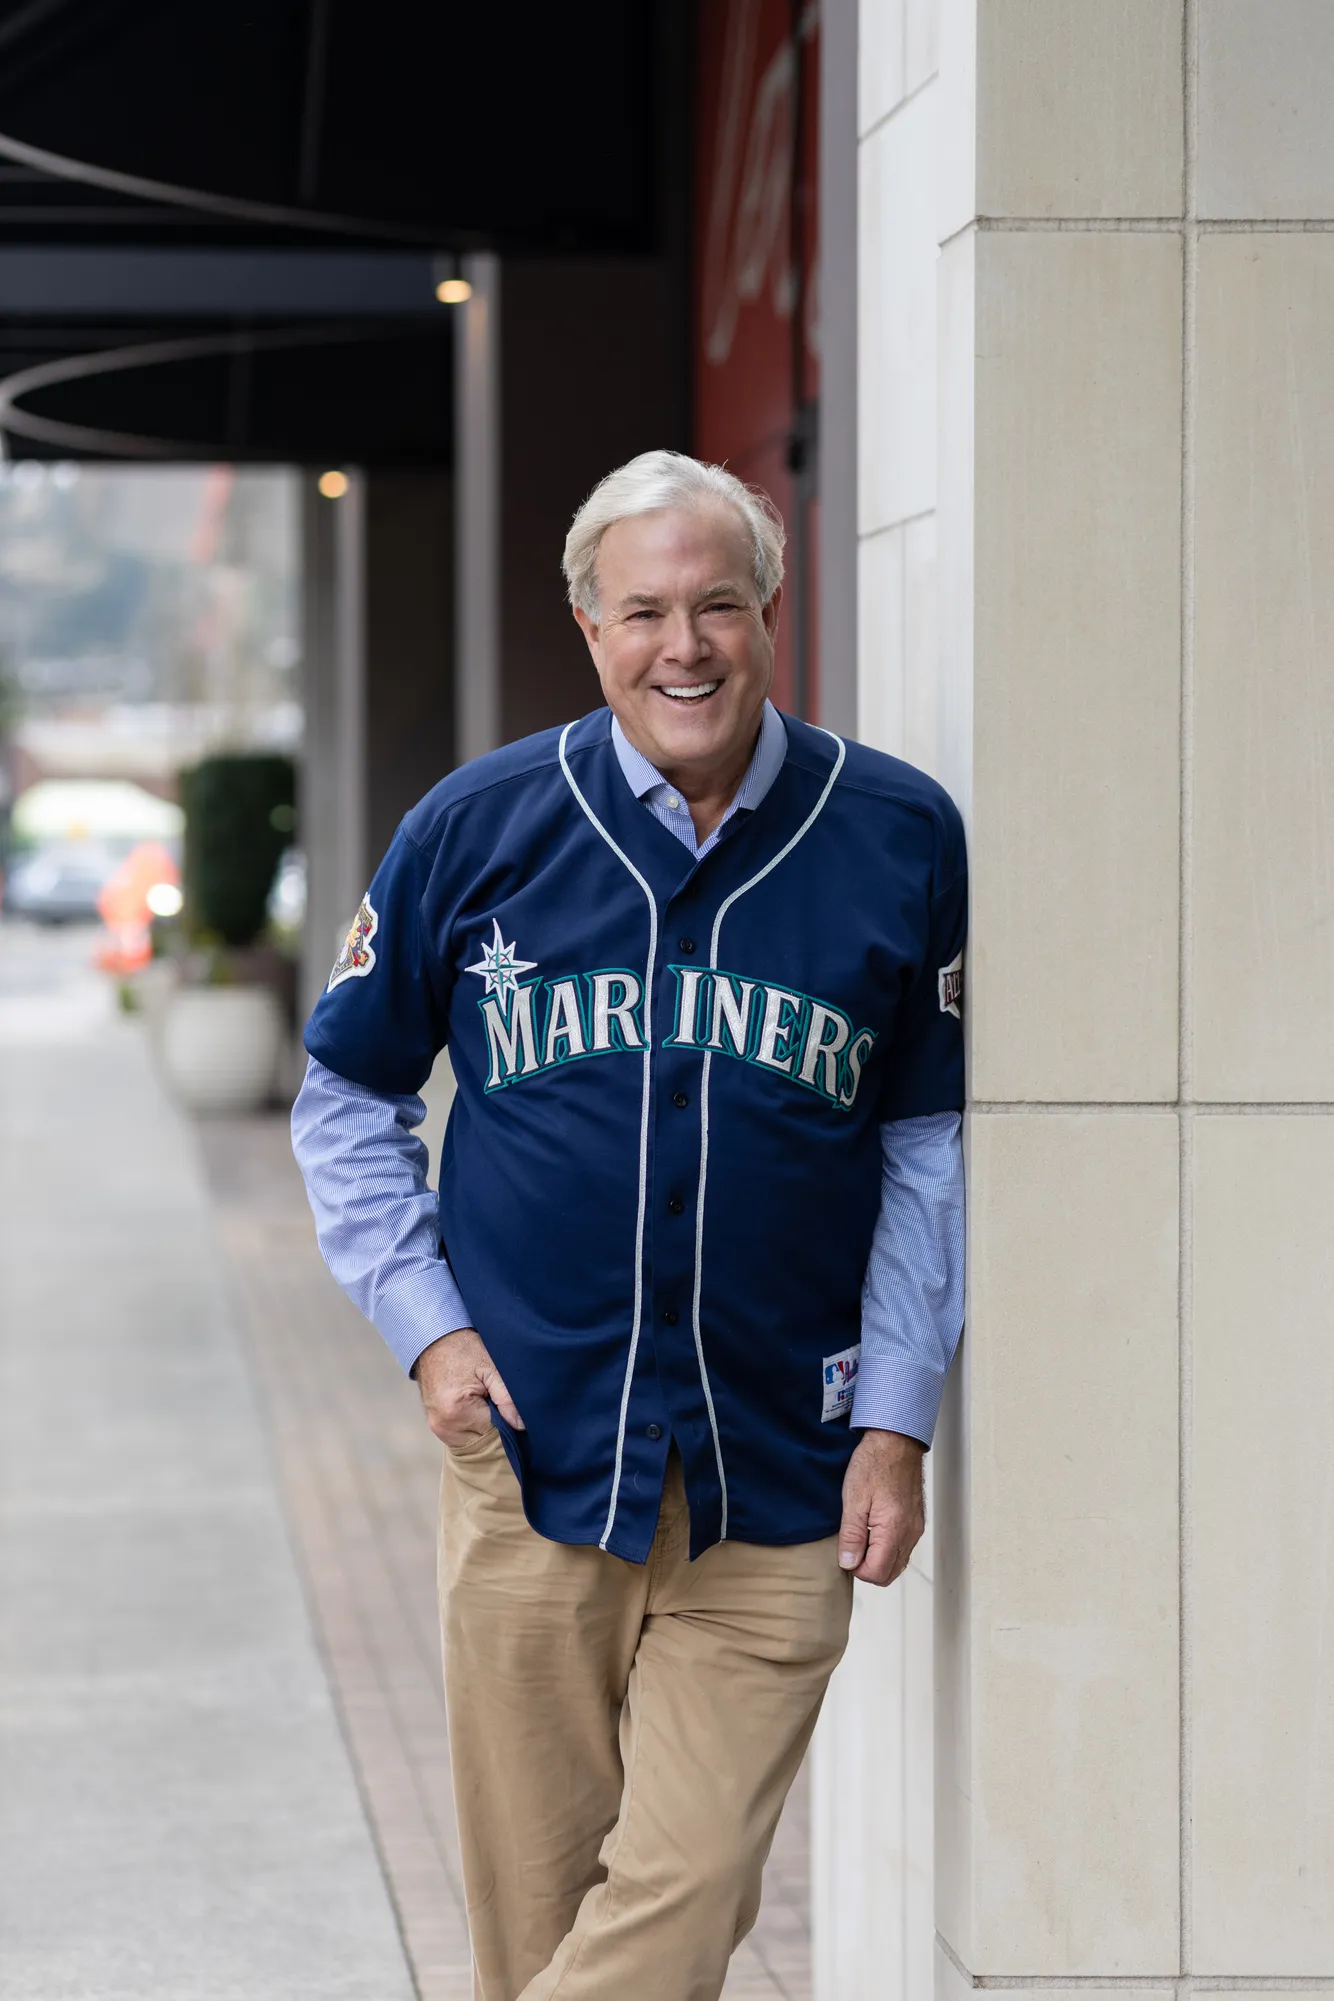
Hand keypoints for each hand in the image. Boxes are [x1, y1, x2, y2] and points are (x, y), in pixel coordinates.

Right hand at [414, 1327, 523, 1448]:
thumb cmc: (463, 1349)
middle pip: (483, 1440)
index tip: (508, 1405)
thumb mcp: (490, 1367)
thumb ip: (507, 1398)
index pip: (495, 1433)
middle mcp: (443, 1425)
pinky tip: (476, 1406)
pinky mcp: (436, 1424)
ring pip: (473, 1440)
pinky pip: (462, 1435)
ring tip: (485, 1401)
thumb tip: (520, 1425)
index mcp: (457, 1412)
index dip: (507, 1421)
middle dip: (496, 1426)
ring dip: (484, 1426)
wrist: (433, 1338)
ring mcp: (437, 1427)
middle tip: (497, 1399)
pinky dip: (473, 1425)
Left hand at [837, 1429, 924, 1584]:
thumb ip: (851, 1536)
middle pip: (890, 1574)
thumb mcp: (853, 1499)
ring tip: (862, 1535)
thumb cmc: (875, 1463)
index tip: (846, 1552)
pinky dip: (888, 1548)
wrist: (895, 1441)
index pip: (877, 1573)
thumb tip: (848, 1563)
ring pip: (898, 1562)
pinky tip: (874, 1529)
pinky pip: (903, 1547)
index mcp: (894, 1530)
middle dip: (868, 1568)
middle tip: (852, 1547)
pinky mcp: (916, 1520)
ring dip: (878, 1559)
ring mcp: (915, 1527)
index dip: (857, 1569)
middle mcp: (910, 1533)